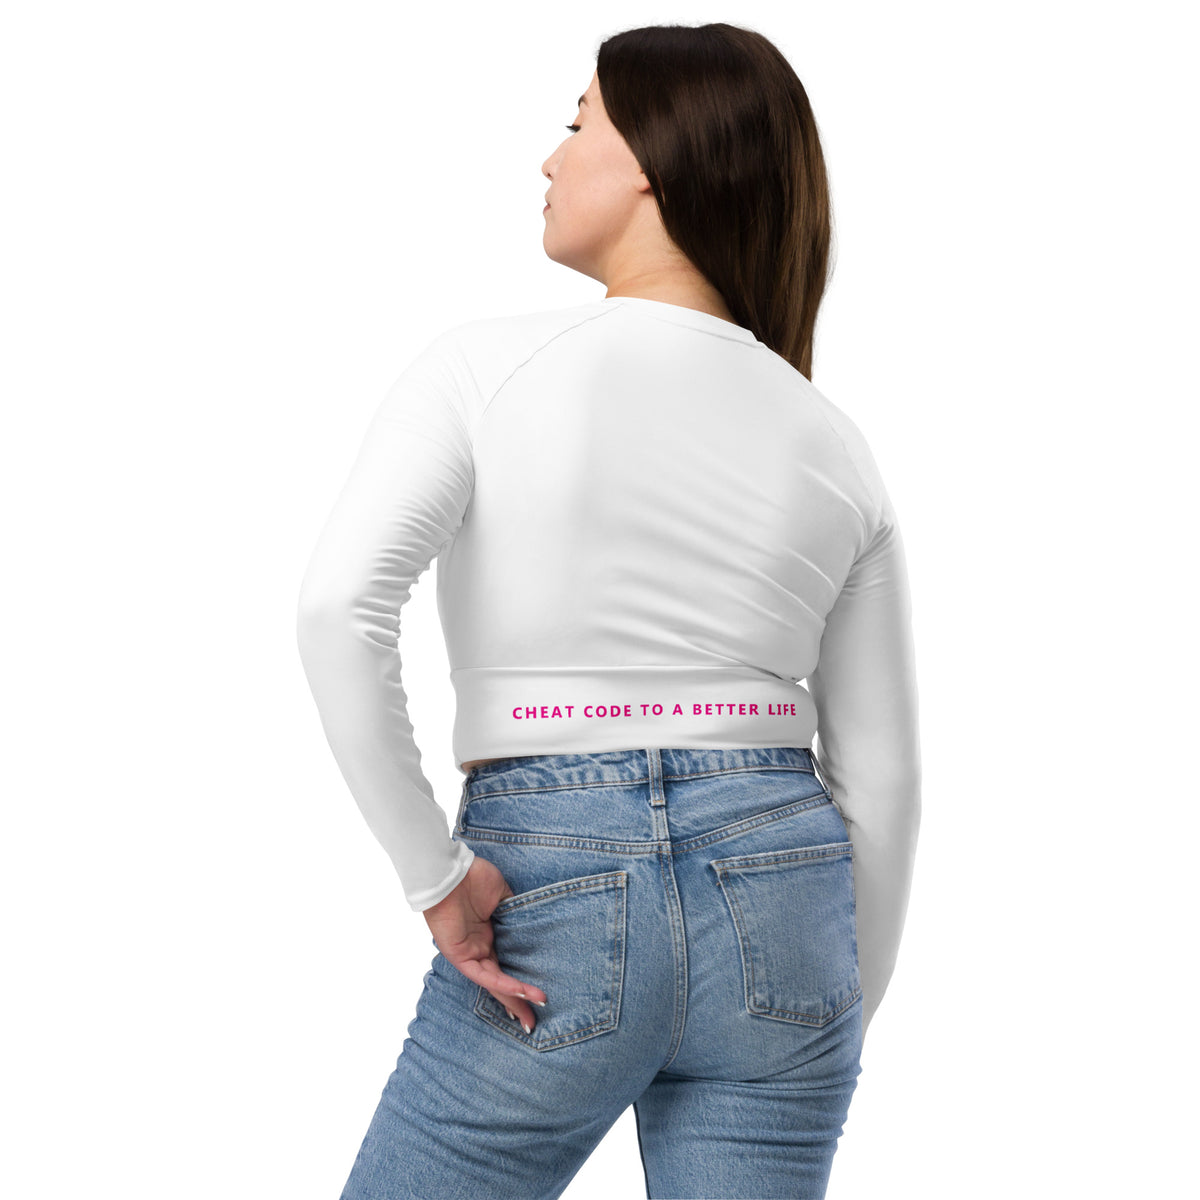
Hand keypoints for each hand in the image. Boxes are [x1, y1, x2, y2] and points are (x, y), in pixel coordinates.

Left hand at [422, 854, 546, 1033]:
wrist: (449, 871)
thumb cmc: (472, 877)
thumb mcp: (502, 894)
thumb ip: (515, 912)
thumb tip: (531, 921)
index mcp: (487, 935)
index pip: (506, 965)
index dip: (521, 981)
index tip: (538, 996)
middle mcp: (479, 948)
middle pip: (500, 982)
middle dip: (516, 1003)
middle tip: (532, 1023)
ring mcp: (469, 953)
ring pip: (492, 983)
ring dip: (512, 998)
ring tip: (531, 1013)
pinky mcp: (458, 955)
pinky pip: (482, 974)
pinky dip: (501, 983)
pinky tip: (518, 991)